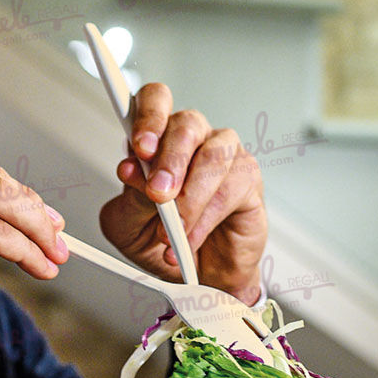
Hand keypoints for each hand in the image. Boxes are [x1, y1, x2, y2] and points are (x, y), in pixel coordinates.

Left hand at [98, 83, 266, 303]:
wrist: (198, 277)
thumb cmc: (163, 243)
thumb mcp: (129, 228)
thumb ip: (129, 199)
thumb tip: (133, 171)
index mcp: (157, 140)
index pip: (155, 101)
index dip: (149, 116)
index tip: (140, 147)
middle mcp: (192, 141)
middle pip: (187, 124)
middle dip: (169, 161)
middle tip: (158, 194)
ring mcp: (223, 156)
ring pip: (212, 156)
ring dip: (189, 196)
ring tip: (171, 230)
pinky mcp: (248, 179)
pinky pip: (230, 189)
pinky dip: (205, 219)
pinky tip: (189, 239)